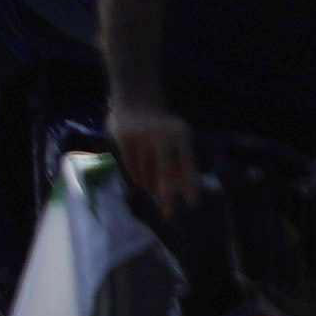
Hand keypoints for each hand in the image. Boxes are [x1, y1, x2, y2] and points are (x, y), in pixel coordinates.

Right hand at [105, 101, 198, 218]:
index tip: (192, 204)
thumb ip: (181, 163)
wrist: (136, 101)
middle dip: (168, 195)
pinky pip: (131, 168)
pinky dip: (137, 177)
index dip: (190, 184)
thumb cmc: (163, 129)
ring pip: (146, 173)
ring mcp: (141, 135)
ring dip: (150, 185)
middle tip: (169, 213)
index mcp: (181, 134)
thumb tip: (182, 192)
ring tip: (153, 187)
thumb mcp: (178, 140)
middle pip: (165, 172)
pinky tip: (141, 174)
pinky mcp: (123, 137)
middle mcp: (161, 133)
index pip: (188, 164)